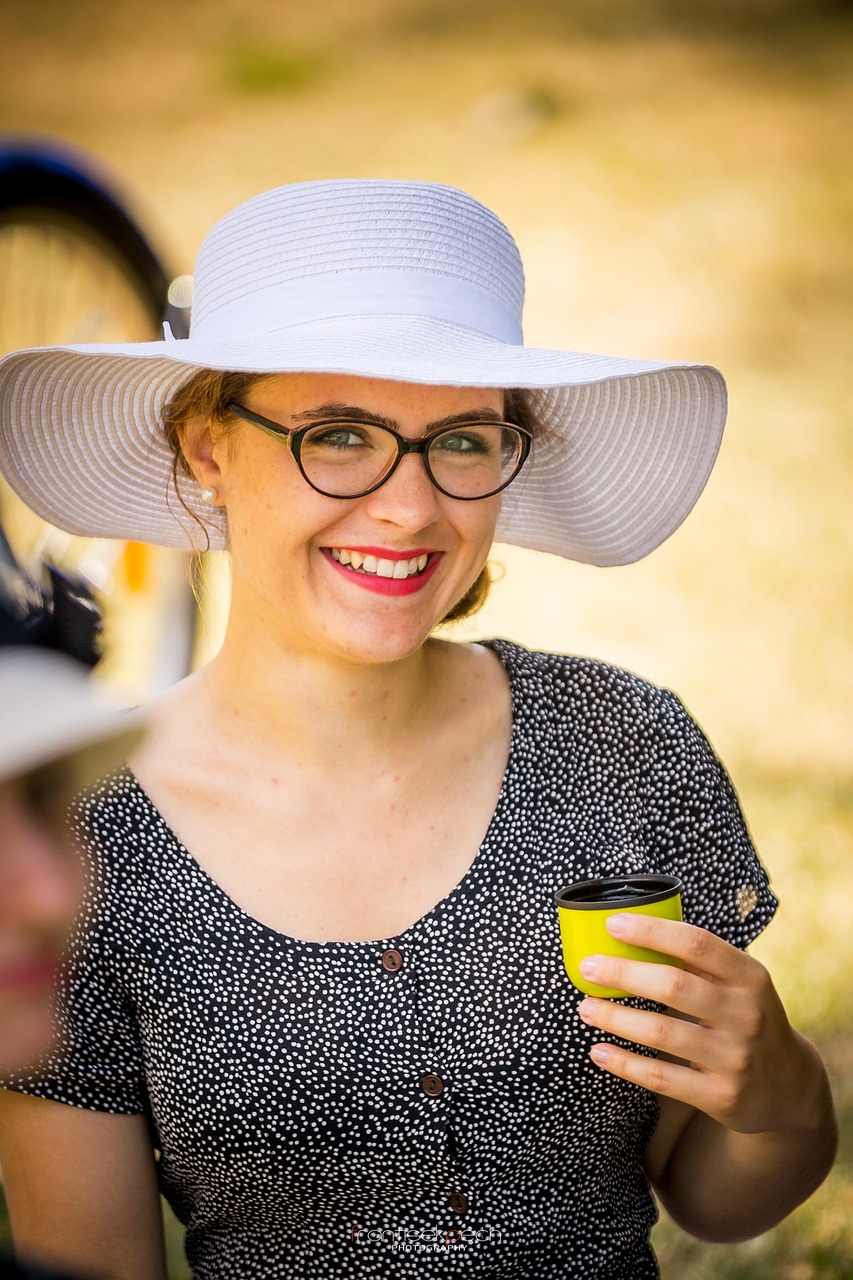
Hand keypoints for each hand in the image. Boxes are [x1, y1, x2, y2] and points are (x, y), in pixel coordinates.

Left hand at [576, 913, 822, 1135]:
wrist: (789, 1087)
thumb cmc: (748, 1019)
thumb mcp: (742, 985)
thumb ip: (701, 963)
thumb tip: (632, 934)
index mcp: (750, 977)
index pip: (697, 943)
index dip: (651, 931)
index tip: (612, 925)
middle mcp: (746, 1015)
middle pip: (673, 986)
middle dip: (623, 973)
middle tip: (588, 967)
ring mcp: (734, 1058)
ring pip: (662, 1033)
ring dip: (615, 1017)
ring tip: (585, 1008)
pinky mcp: (721, 1096)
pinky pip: (662, 1077)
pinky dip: (625, 1064)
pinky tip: (599, 1051)